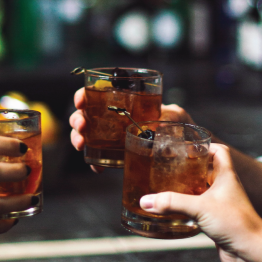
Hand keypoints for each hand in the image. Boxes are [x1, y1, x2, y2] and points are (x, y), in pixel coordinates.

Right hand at [69, 89, 197, 171]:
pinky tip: (97, 167)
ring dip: (77, 138)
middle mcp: (112, 118)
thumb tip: (155, 127)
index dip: (83, 95)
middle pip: (84, 115)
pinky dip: (94, 162)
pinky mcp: (114, 155)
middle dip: (77, 119)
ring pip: (84, 135)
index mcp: (122, 102)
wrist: (183, 146)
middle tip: (82, 126)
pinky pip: (98, 158)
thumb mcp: (175, 114)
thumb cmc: (177, 124)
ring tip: (81, 144)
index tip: (81, 101)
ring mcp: (111, 137)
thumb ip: (169, 115)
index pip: (96, 94)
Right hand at [139, 144, 261, 261]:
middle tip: (170, 166)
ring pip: (202, 189)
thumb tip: (147, 200)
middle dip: (189, 167)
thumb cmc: (237, 224)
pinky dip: (186, 207)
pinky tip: (173, 210)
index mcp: (225, 176)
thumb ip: (171, 202)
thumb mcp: (200, 207)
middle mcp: (224, 188)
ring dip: (186, 187)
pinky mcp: (215, 219)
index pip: (219, 151)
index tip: (186, 146)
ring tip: (167, 186)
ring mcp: (220, 204)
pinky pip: (198, 208)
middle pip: (206, 170)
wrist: (251, 252)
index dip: (204, 146)